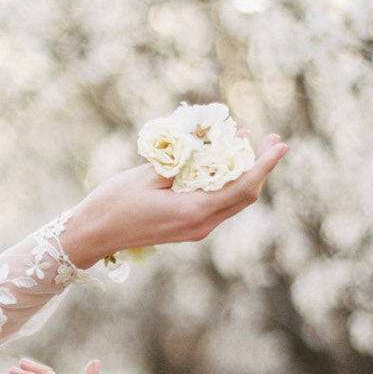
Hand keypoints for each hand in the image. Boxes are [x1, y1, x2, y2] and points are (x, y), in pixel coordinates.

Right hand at [61, 133, 287, 268]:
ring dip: (242, 173)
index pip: (242, 187)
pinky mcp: (186, 227)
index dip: (264, 165)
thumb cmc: (114, 203)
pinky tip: (219, 162)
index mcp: (194, 212)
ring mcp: (195, 229)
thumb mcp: (150, 174)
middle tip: (268, 138)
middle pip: (244, 196)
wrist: (93, 234)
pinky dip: (223, 182)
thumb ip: (183, 161)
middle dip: (259, 167)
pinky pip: (216, 203)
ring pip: (231, 200)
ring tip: (243, 142)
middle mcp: (201, 225)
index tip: (279, 144)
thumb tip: (209, 143)